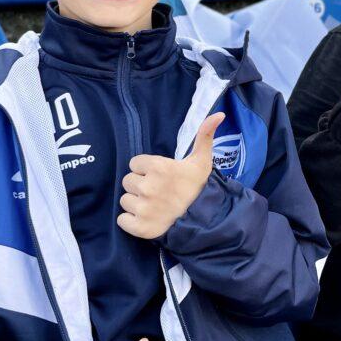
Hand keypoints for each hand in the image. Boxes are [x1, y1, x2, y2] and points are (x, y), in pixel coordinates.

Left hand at [117, 113, 224, 239]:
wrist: (205, 219)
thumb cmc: (199, 187)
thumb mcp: (202, 160)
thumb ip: (204, 135)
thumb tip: (218, 113)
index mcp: (158, 167)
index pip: (134, 164)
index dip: (146, 170)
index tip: (160, 176)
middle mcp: (148, 187)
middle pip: (128, 181)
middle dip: (141, 185)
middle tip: (158, 192)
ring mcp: (143, 208)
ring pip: (125, 200)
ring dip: (136, 203)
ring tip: (154, 205)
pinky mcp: (140, 227)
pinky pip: (122, 220)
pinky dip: (131, 221)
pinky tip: (147, 218)